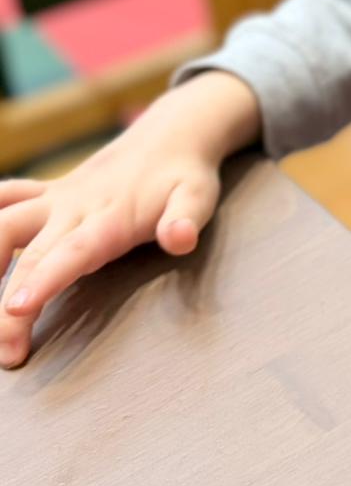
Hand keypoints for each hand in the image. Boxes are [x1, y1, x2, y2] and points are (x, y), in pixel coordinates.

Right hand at [0, 71, 257, 368]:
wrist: (172, 133)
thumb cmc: (184, 176)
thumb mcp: (197, 197)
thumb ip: (186, 220)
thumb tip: (180, 238)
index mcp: (110, 219)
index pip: (72, 252)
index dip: (44, 280)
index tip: (17, 309)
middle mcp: (73, 208)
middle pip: (31, 256)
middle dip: (9, 304)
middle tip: (7, 352)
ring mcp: (55, 200)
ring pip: (4, 223)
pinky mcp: (46, 194)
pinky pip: (6, 197)